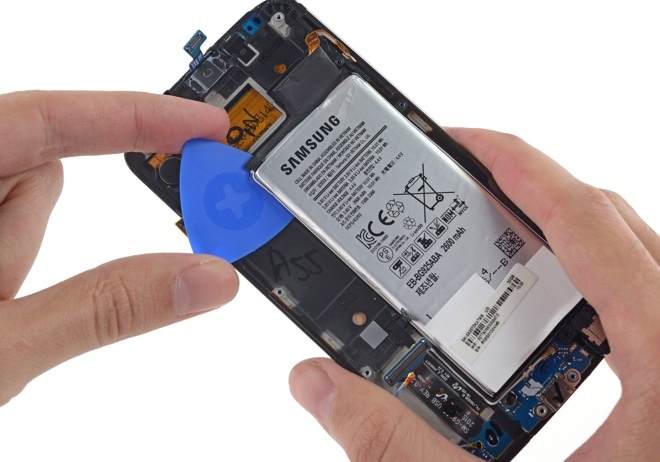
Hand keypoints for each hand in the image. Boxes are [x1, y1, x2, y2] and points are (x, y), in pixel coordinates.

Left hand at [0, 91, 238, 405]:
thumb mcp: (6, 349)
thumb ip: (107, 309)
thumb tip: (209, 279)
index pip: (49, 119)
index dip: (136, 114)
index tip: (207, 125)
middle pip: (40, 167)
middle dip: (49, 226)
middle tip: (40, 292)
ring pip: (25, 202)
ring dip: (26, 250)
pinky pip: (10, 226)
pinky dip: (17, 257)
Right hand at [289, 128, 659, 460]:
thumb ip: (397, 448)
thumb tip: (322, 386)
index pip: (593, 227)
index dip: (522, 169)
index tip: (467, 143)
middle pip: (615, 226)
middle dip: (532, 194)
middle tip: (464, 189)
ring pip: (634, 258)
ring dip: (560, 237)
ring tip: (493, 240)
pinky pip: (640, 301)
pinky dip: (584, 284)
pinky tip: (535, 315)